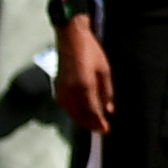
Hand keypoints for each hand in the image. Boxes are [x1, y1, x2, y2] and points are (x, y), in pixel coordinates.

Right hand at [56, 13, 114, 133]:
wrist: (71, 37)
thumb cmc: (91, 51)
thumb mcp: (105, 70)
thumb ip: (107, 92)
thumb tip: (109, 109)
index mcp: (84, 87)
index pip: (92, 113)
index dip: (100, 124)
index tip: (107, 130)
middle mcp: (71, 92)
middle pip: (81, 116)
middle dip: (92, 125)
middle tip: (102, 130)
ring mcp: (62, 90)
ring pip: (72, 113)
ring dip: (83, 121)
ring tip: (93, 124)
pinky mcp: (58, 88)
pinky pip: (66, 107)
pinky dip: (74, 113)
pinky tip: (81, 114)